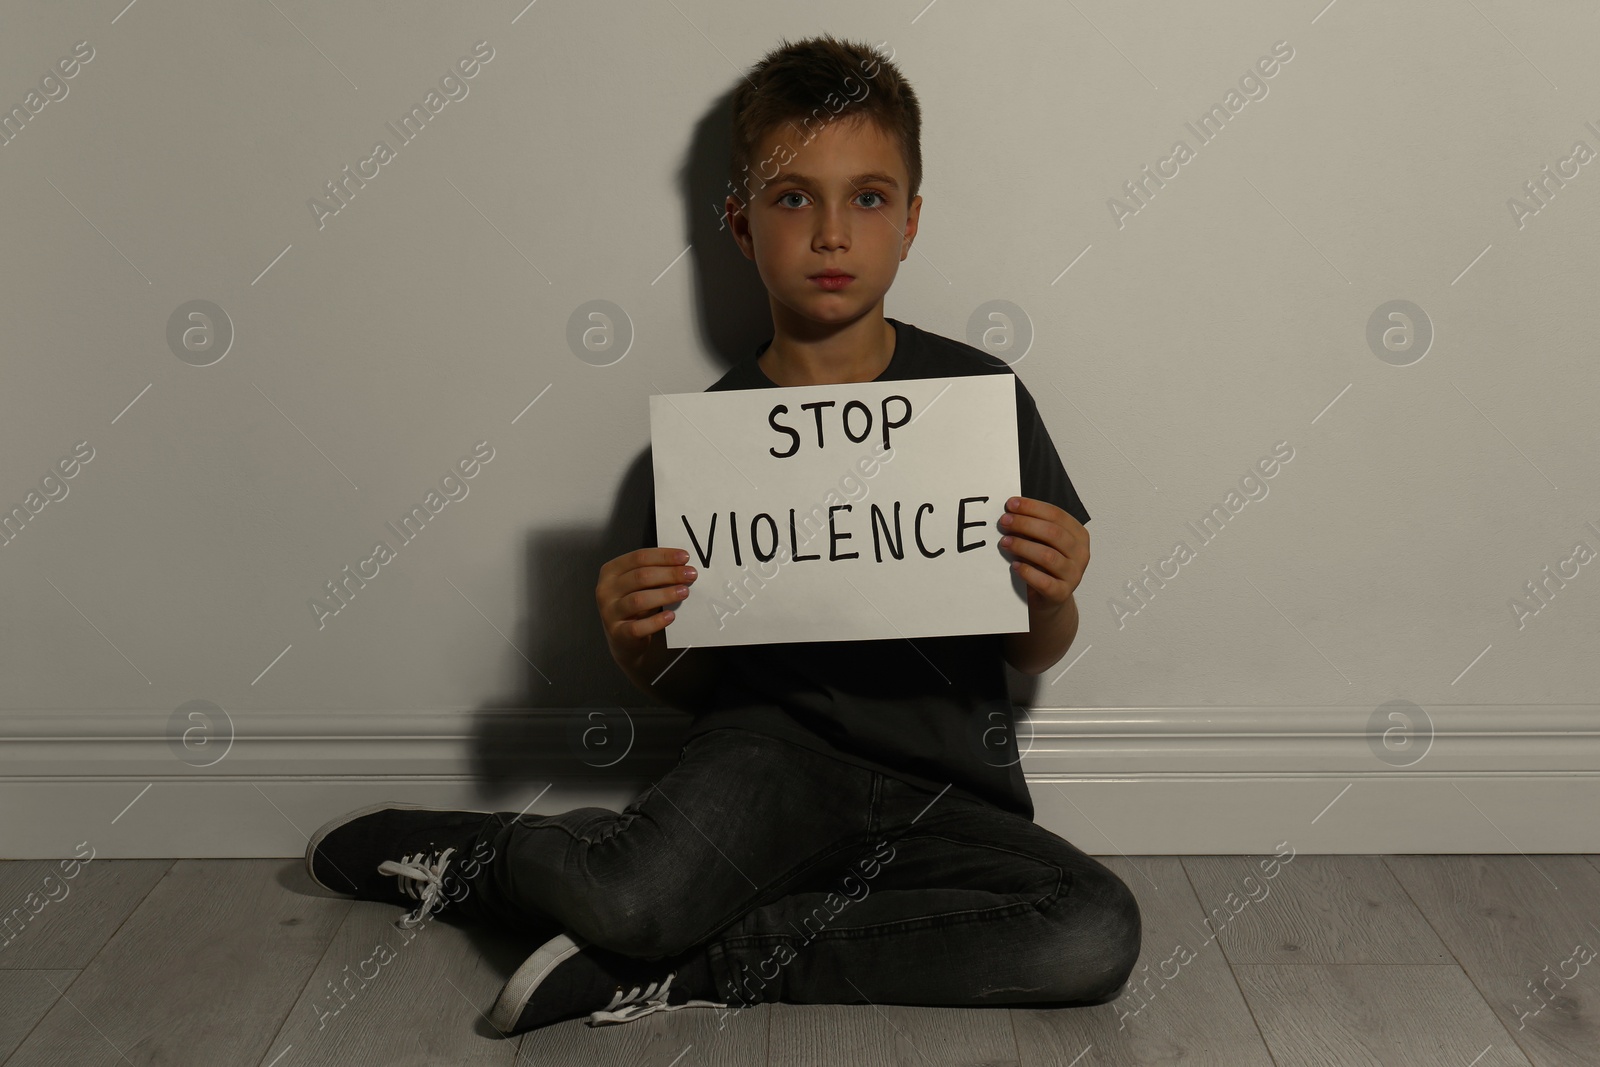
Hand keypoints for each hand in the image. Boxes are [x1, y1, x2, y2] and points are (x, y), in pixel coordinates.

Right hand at [595, 547, 697, 662]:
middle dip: (669, 574)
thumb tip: (682, 566)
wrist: (623, 639)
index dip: (663, 556)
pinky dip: (656, 621)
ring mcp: (609, 613)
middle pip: (640, 577)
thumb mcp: (639, 585)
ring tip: (684, 592)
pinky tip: (670, 616)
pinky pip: (638, 627)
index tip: (684, 557)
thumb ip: (655, 574)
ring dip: (665, 595)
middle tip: (690, 574)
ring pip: (638, 600)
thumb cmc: (634, 606)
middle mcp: (606, 590)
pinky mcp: (618, 633)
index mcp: (610, 571)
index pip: (638, 557)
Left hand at [997, 496, 1087, 610]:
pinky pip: (1044, 581)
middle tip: (1004, 522)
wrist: (1050, 599)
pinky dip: (1027, 572)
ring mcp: (1073, 574)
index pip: (1056, 515)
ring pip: (1048, 556)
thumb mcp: (1044, 542)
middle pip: (1053, 533)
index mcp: (1078, 535)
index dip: (1032, 508)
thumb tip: (1011, 511)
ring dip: (1022, 546)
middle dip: (1025, 524)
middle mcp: (1080, 553)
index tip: (1011, 504)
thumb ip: (1034, 527)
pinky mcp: (1062, 593)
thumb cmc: (1045, 565)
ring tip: (1004, 542)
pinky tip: (1015, 566)